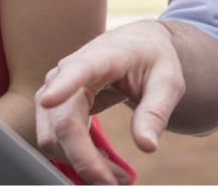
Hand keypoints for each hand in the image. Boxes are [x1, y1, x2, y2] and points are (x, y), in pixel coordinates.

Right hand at [35, 20, 186, 185]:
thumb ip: (156, 111)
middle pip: (63, 121)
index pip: (78, 69)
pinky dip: (78, 158)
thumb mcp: (168, 80)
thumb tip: (147, 145)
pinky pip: (56, 139)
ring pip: (54, 136)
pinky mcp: (54, 107)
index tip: (50, 100)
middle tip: (118, 182)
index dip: (62, 85)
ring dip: (82, 163)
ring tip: (117, 176)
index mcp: (102, 55)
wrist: (137, 46)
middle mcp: (69, 70)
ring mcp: (55, 88)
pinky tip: (104, 165)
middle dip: (86, 159)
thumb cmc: (153, 59)